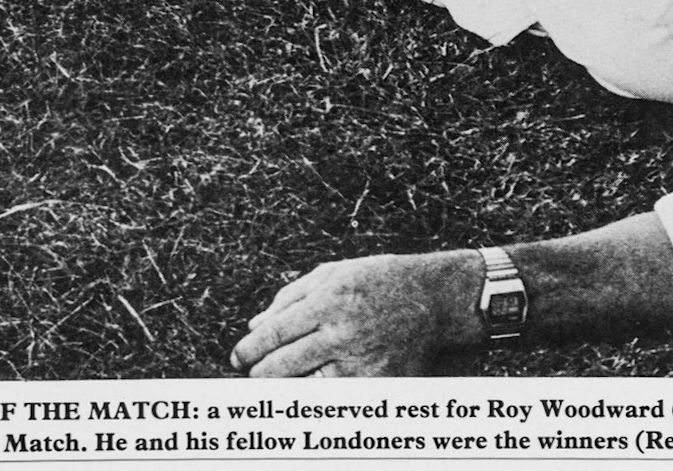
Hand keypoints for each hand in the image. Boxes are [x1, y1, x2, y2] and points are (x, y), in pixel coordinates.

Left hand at [231, 254, 460, 377]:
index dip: (248, 351)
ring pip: (301, 391)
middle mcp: (341, 334)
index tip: (237, 358)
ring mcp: (359, 364)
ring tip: (278, 382)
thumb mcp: (335, 272)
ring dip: (283, 389)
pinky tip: (310, 388)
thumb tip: (254, 326)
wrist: (434, 299)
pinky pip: (331, 401)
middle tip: (253, 373)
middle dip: (258, 374)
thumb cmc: (379, 280)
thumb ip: (291, 296)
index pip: (273, 335)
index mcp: (329, 300)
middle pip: (279, 368)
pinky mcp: (375, 386)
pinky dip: (314, 399)